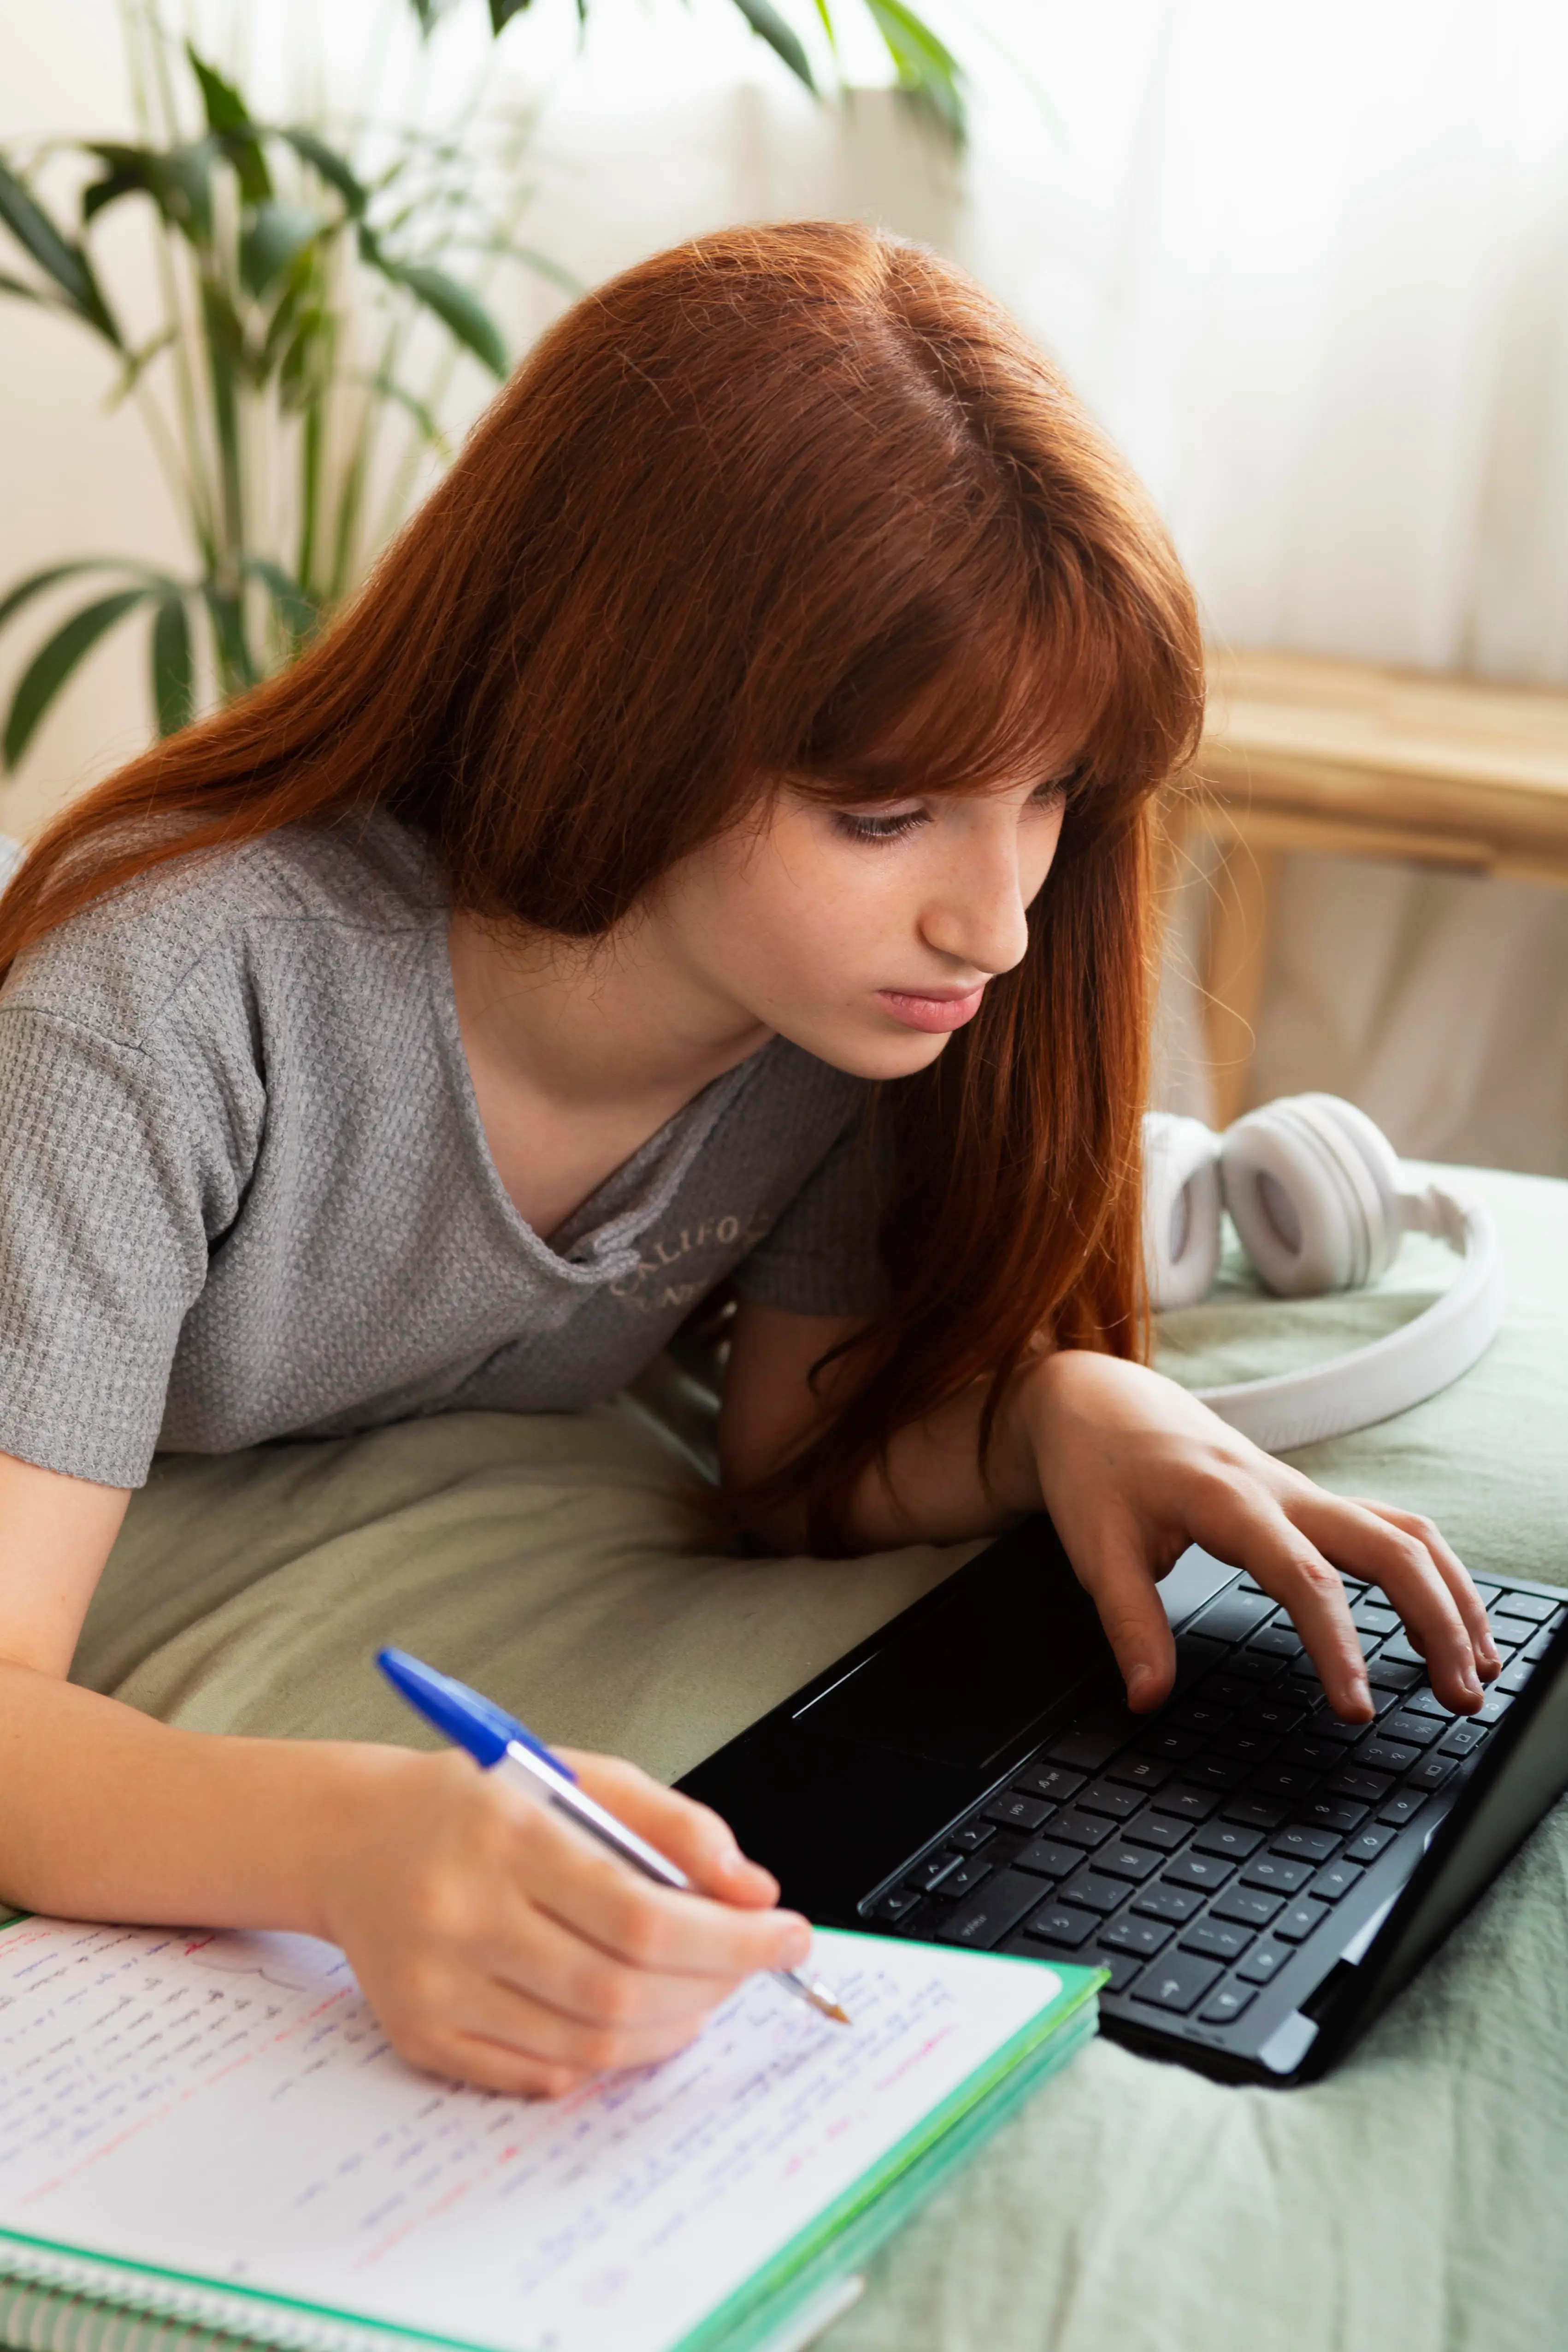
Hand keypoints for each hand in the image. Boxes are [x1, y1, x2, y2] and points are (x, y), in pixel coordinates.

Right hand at [317, 1745, 807, 2096]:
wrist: (355, 1837)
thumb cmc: (477, 1803)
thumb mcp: (581, 1779)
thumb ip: (675, 1828)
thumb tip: (754, 1892)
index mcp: (506, 1836)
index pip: (642, 1912)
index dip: (731, 1937)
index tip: (788, 1934)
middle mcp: (463, 1914)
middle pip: (621, 1987)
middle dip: (714, 1985)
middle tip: (753, 1963)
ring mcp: (437, 1985)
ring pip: (590, 2043)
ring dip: (672, 2027)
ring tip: (702, 1991)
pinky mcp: (421, 2036)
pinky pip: (541, 2076)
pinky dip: (607, 2057)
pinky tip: (633, 2017)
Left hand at [1010, 1350, 1499, 1722]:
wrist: (1099, 1400)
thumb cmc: (1098, 1469)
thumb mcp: (1095, 1546)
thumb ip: (1127, 1622)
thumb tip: (1147, 1696)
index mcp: (1229, 1498)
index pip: (1302, 1576)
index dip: (1336, 1643)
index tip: (1358, 1708)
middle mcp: (1282, 1490)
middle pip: (1388, 1545)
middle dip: (1436, 1619)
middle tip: (1460, 1694)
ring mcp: (1304, 1493)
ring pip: (1405, 1532)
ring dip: (1450, 1595)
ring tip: (1477, 1668)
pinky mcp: (1309, 1502)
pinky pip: (1390, 1529)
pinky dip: (1431, 1573)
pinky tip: (1448, 1622)